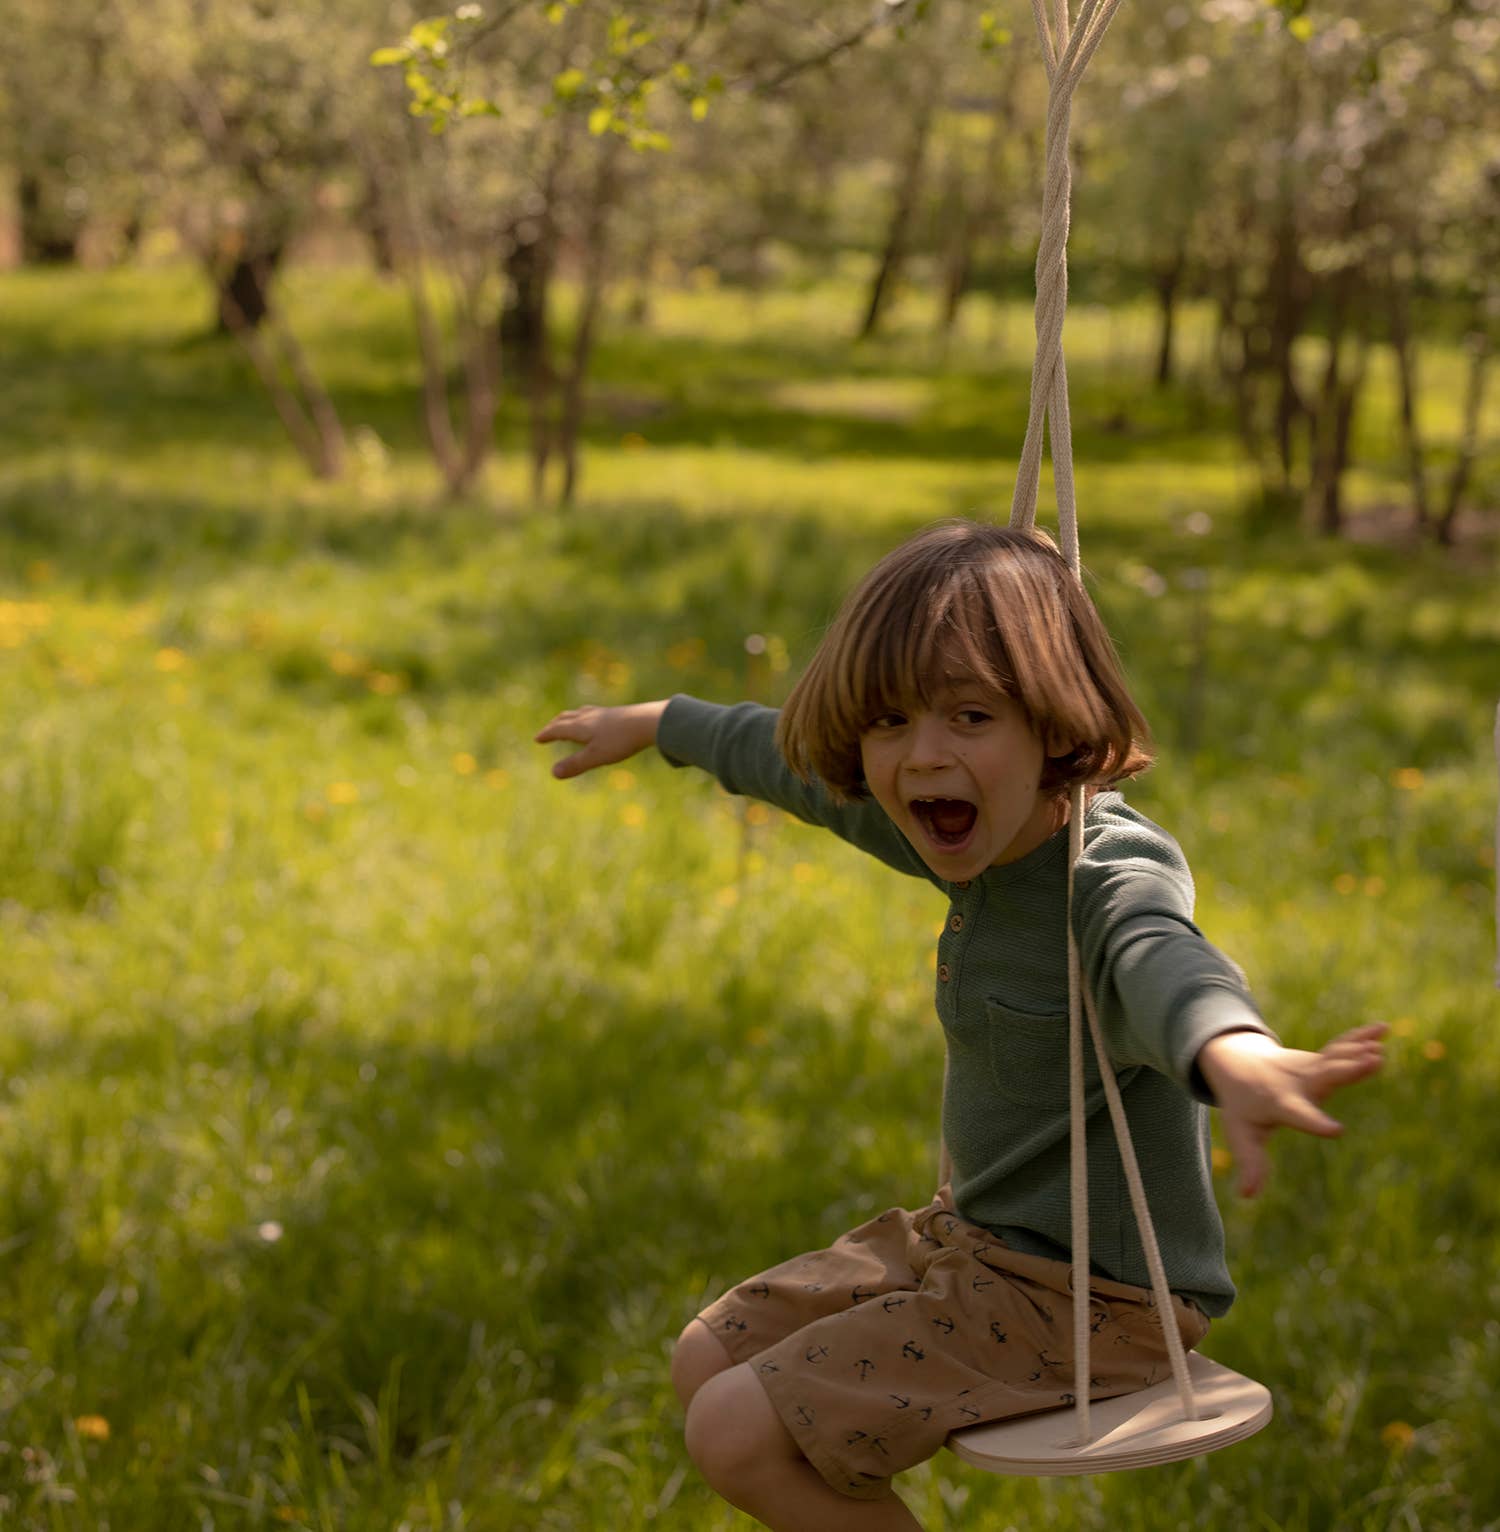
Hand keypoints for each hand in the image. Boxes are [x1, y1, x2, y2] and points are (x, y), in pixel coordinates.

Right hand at [534, 700, 668, 779]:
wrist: (648, 721)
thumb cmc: (620, 740)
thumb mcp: (596, 757)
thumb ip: (576, 764)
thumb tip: (553, 773)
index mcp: (580, 726)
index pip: (558, 729)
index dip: (547, 734)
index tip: (537, 738)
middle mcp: (588, 716)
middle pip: (566, 718)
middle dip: (555, 724)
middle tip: (548, 730)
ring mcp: (603, 713)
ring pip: (580, 713)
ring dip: (569, 718)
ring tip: (568, 720)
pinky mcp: (616, 713)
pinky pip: (594, 713)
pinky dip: (586, 716)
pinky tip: (596, 720)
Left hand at [1196, 1023, 1386, 1197]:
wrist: (1236, 1063)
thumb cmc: (1242, 1105)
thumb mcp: (1242, 1134)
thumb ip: (1250, 1162)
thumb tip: (1247, 1196)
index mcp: (1281, 1104)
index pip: (1299, 1115)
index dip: (1316, 1123)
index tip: (1337, 1130)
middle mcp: (1298, 1082)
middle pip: (1324, 1076)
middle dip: (1346, 1070)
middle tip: (1372, 1062)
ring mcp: (1310, 1067)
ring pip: (1335, 1058)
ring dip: (1357, 1052)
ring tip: (1380, 1049)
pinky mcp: (1320, 1058)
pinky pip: (1341, 1046)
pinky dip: (1361, 1037)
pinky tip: (1384, 1029)